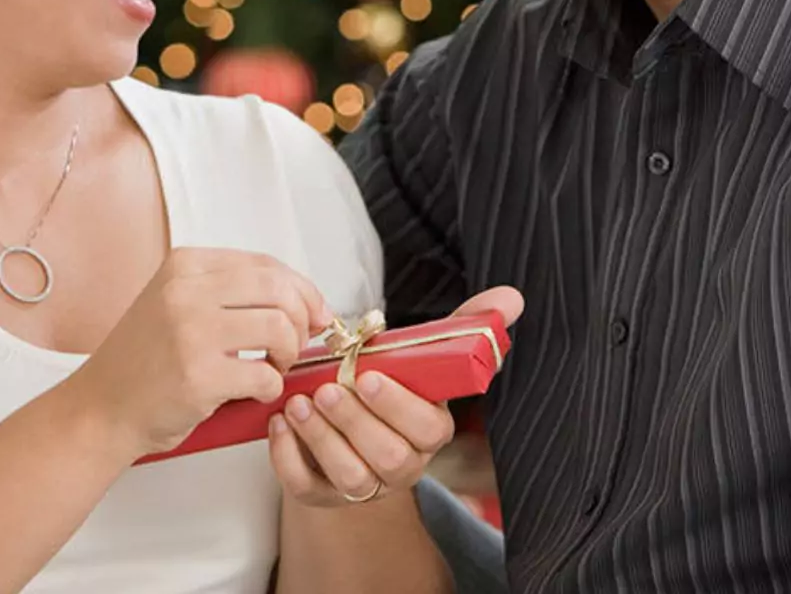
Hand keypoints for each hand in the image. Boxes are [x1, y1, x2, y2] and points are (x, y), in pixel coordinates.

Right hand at [72, 247, 334, 458]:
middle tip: (294, 346)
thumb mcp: (178, 303)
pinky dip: (271, 387)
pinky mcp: (199, 376)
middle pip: (280, 291)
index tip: (316, 313)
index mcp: (186, 265)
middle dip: (302, 320)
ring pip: (280, 328)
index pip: (268, 265)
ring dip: (289, 354)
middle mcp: (186, 290)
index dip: (303, 290)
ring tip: (273, 367)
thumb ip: (232, 293)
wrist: (100, 409)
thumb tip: (309, 303)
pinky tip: (253, 391)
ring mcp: (191, 332)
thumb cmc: (145, 362)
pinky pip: (266, 375)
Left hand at [268, 285, 524, 506]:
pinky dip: (288, 457)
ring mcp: (364, 484)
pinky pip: (306, 487)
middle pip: (387, 456)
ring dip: (320, 438)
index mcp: (431, 430)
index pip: (425, 428)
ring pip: (349, 476)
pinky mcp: (323, 493)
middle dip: (354, 422)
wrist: (350, 420)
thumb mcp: (425, 352)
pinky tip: (279, 423)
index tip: (367, 375)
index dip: (396, 405)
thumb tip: (511, 297)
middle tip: (326, 389)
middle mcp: (403, 464)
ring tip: (297, 403)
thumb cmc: (390, 381)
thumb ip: (465, 326)